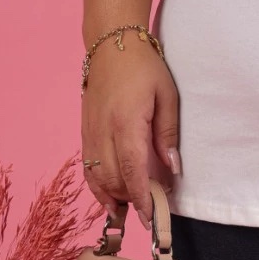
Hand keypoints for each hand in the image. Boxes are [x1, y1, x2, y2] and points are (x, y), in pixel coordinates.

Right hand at [81, 36, 181, 229]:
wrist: (112, 44)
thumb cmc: (144, 66)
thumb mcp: (167, 94)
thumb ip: (168, 133)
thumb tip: (173, 167)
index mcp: (126, 122)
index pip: (132, 170)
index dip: (140, 196)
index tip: (150, 215)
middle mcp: (104, 131)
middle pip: (113, 178)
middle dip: (129, 200)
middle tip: (148, 212)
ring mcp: (90, 132)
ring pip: (96, 176)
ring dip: (111, 196)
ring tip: (128, 210)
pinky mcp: (85, 130)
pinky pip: (87, 165)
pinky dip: (96, 184)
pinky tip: (108, 194)